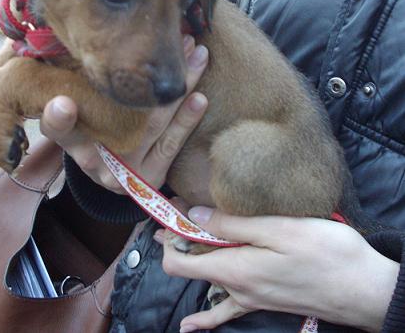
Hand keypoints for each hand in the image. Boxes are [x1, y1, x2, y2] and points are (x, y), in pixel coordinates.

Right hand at [39, 35, 208, 193]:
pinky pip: (171, 147)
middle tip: (167, 43)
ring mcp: (125, 174)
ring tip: (196, 54)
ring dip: (178, 89)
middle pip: (121, 119)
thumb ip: (70, 91)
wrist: (110, 167)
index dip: (58, 120)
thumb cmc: (93, 127)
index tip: (61, 104)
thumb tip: (69, 63)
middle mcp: (94, 162)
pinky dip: (186, 120)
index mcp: (71, 141)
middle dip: (149, 78)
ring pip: (154, 128)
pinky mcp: (151, 177)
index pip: (57, 130)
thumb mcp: (76, 110)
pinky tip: (199, 97)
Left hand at [159, 207, 398, 332]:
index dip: (168, 238)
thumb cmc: (327, 254)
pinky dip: (206, 316)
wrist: (365, 289)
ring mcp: (250, 299)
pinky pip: (226, 311)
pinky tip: (192, 327)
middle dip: (178, 241)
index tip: (169, 212)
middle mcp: (237, 290)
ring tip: (180, 236)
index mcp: (235, 271)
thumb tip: (193, 217)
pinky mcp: (264, 302)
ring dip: (193, 257)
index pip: (179, 263)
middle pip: (191, 269)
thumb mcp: (278, 229)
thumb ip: (232, 225)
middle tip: (177, 212)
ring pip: (207, 280)